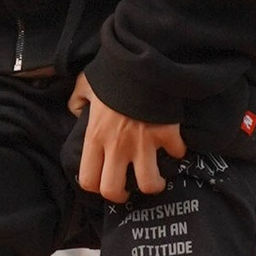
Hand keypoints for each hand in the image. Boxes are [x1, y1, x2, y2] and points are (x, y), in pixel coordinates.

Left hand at [70, 73, 186, 205]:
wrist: (141, 60)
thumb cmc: (112, 73)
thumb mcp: (85, 85)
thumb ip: (78, 101)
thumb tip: (77, 112)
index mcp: (95, 137)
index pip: (88, 180)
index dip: (95, 186)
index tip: (103, 181)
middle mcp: (117, 147)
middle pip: (114, 191)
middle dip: (121, 195)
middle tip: (128, 187)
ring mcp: (144, 143)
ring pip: (148, 184)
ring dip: (153, 184)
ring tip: (155, 180)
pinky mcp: (167, 134)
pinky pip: (177, 154)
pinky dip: (178, 152)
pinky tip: (175, 146)